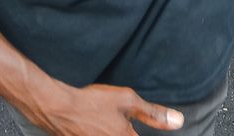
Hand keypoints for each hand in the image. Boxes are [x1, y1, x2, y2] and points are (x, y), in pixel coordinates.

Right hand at [20, 81, 183, 135]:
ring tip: (106, 122)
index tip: (135, 130)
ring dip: (114, 131)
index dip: (140, 134)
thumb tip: (178, 121)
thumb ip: (153, 113)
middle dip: (127, 132)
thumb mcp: (127, 100)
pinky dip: (99, 132)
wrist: (56, 107)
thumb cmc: (90, 102)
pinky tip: (96, 126)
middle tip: (118, 123)